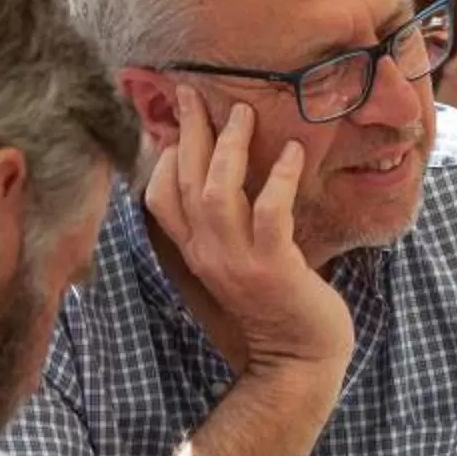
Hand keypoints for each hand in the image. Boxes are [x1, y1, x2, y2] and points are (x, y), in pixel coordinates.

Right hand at [143, 89, 354, 379]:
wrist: (298, 361)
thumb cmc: (276, 303)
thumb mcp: (237, 261)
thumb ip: (226, 224)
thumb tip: (226, 173)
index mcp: (195, 252)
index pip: (158, 197)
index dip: (162, 153)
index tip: (174, 117)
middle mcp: (207, 255)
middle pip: (183, 182)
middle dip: (187, 132)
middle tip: (195, 93)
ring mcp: (238, 262)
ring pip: (216, 193)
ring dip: (228, 148)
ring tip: (244, 113)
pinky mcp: (274, 267)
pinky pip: (270, 212)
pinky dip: (279, 178)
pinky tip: (293, 152)